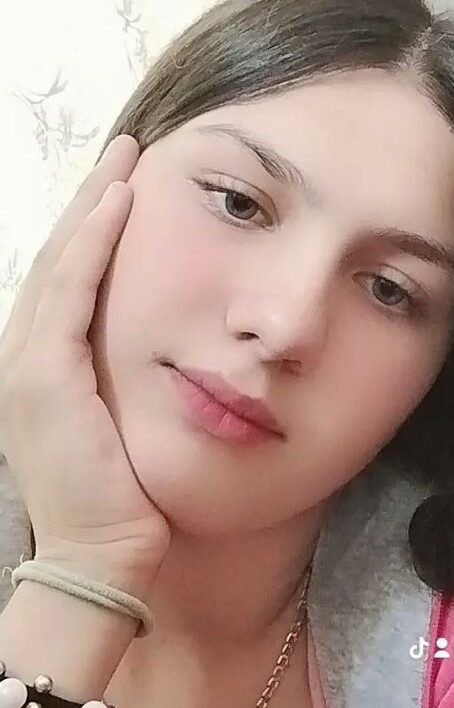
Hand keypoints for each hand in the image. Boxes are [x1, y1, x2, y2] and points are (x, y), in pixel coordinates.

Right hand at [0, 136, 170, 583]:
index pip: (69, 279)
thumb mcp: (125, 424)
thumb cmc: (126, 496)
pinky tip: (117, 204)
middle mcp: (25, 355)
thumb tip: (174, 345)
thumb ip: (130, 379)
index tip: (128, 186)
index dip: (94, 228)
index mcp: (45, 365)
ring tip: (123, 159)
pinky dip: (91, 244)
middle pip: (58, 258)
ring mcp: (27, 364)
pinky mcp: (44, 377)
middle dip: (91, 200)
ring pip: (59, 263)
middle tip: (126, 151)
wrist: (104, 556)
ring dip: (91, 206)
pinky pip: (70, 292)